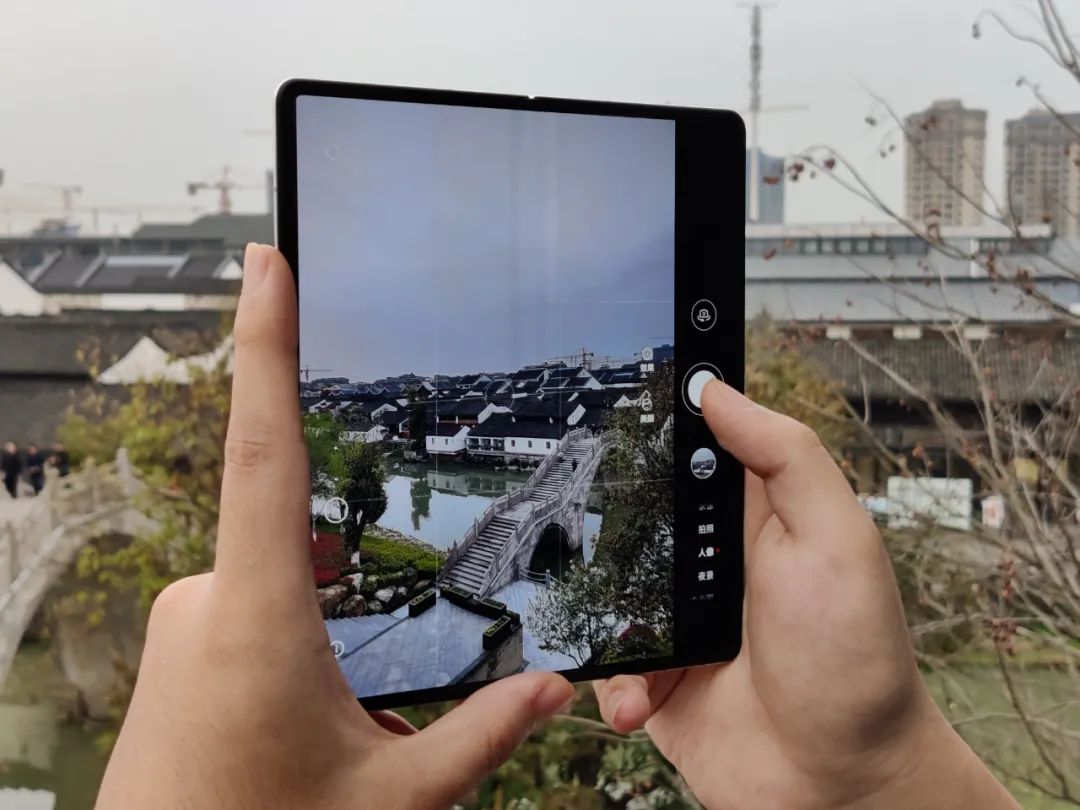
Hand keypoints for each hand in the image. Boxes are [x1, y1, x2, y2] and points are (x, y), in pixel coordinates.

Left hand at [96, 245, 573, 809]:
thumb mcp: (391, 800)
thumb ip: (479, 738)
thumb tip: (554, 692)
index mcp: (261, 618)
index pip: (267, 448)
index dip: (267, 344)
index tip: (266, 264)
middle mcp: (208, 599)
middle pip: (305, 543)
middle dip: (347, 603)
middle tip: (348, 716)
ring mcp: (183, 618)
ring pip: (282, 583)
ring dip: (322, 635)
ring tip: (317, 733)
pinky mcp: (176, 640)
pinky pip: (250, 604)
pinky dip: (293, 641)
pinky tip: (297, 717)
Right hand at [594, 382, 1017, 809]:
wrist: (841, 786)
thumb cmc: (854, 661)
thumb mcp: (835, 540)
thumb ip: (785, 457)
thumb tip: (719, 388)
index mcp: (748, 520)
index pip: (689, 451)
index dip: (652, 425)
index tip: (608, 402)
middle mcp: (705, 566)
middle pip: (629, 518)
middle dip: (601, 525)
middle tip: (583, 527)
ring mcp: (674, 624)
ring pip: (601, 591)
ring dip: (597, 613)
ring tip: (628, 638)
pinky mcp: (653, 680)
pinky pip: (602, 665)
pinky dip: (610, 683)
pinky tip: (640, 699)